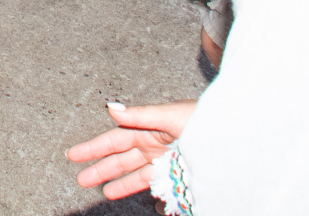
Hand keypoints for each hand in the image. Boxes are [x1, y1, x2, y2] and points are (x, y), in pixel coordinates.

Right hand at [66, 99, 195, 200]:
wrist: (235, 134)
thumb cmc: (205, 118)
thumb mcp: (171, 114)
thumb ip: (140, 115)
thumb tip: (110, 108)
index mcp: (149, 127)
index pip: (115, 139)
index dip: (94, 148)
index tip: (73, 155)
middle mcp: (155, 143)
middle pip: (123, 159)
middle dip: (101, 169)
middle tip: (81, 180)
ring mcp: (167, 159)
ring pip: (138, 174)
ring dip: (120, 183)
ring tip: (104, 192)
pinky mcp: (181, 173)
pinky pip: (161, 185)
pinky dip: (150, 193)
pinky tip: (143, 199)